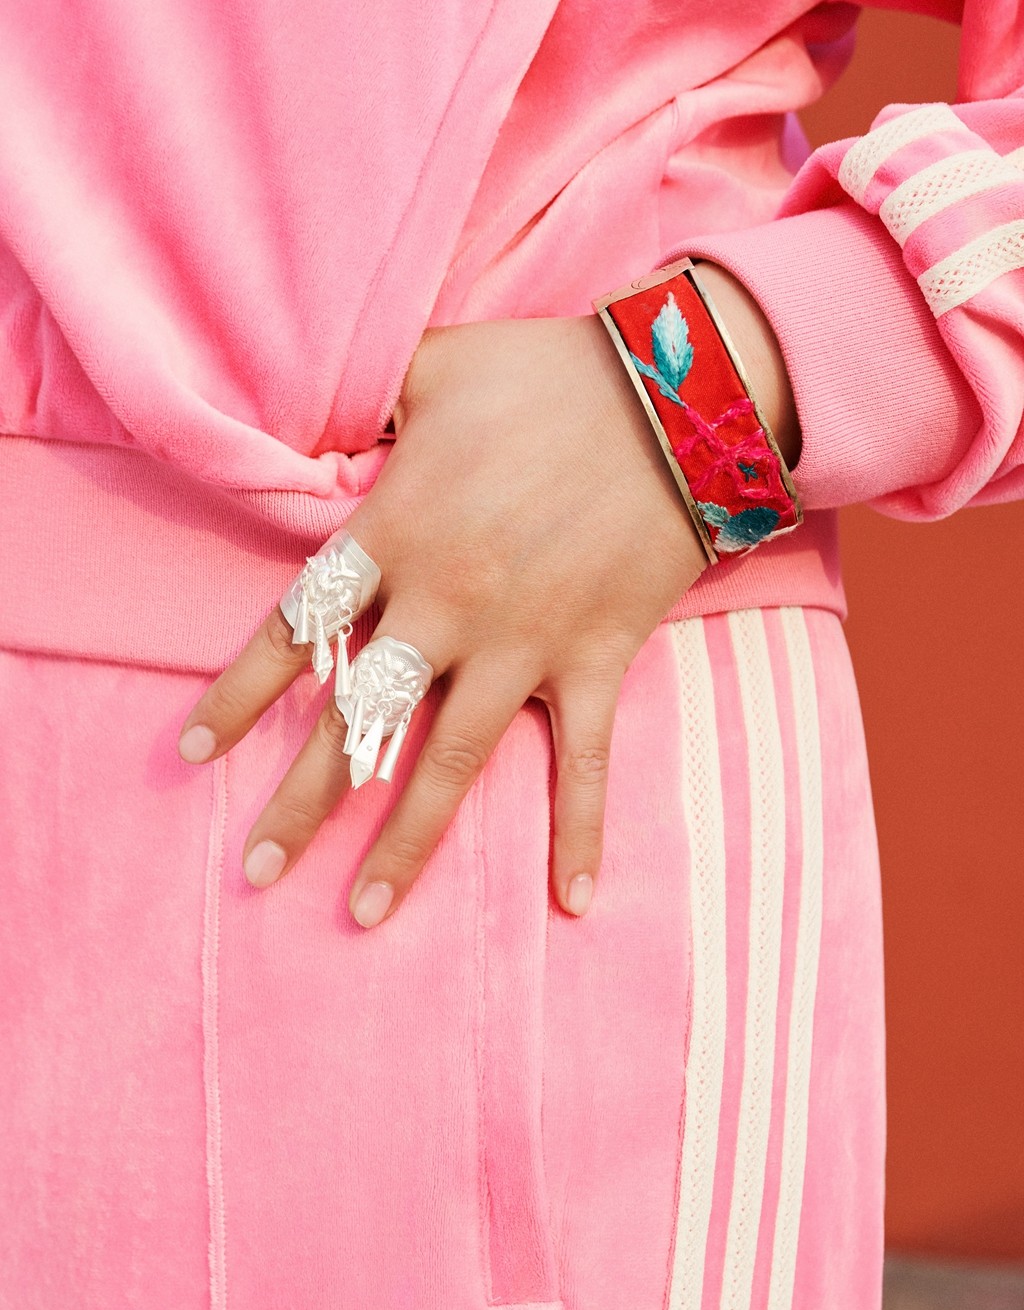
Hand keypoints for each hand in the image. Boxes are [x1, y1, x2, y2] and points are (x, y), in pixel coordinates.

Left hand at [177, 312, 707, 926]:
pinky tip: (572, 902)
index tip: (192, 753)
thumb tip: (314, 422)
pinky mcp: (596, 661)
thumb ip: (363, 404)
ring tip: (363, 914)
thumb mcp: (432, 366)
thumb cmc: (546, 373)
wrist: (677, 393)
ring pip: (452, 763)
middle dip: (302, 802)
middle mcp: (447, 605)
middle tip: (256, 873)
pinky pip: (587, 763)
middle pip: (357, 721)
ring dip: (405, 844)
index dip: (241, 694)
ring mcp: (524, 643)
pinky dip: (579, 832)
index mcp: (397, 534)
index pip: (296, 629)